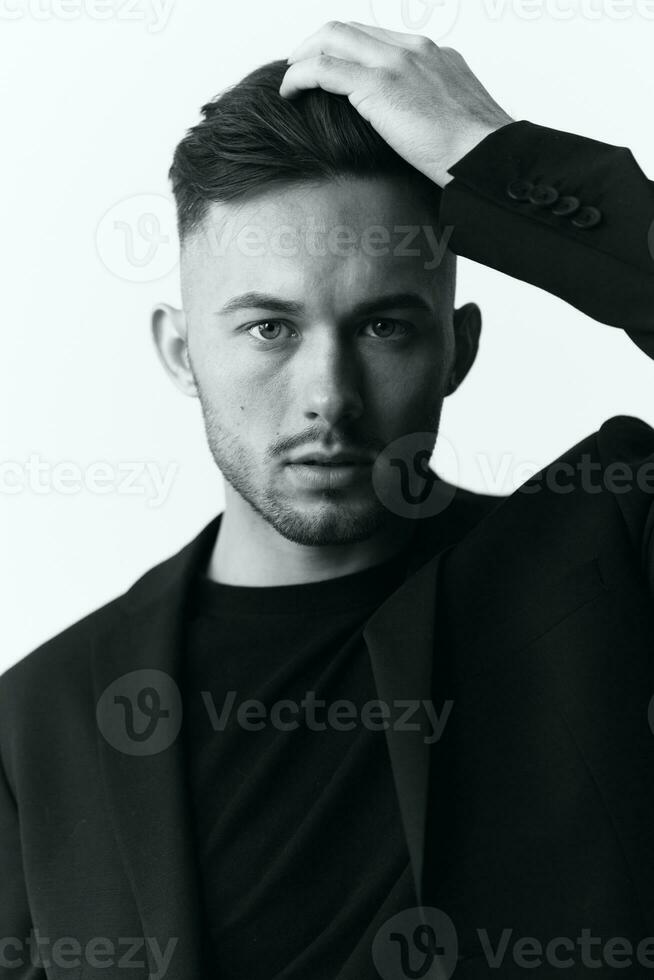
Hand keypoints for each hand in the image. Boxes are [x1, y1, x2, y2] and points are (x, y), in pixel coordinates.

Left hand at [280, 21, 513, 187]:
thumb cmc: (474, 153)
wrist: (485, 157)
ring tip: (289, 79)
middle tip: (299, 66)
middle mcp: (413, 49)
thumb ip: (430, 108)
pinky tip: (289, 93)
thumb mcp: (454, 118)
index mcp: (432, 55)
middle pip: (350, 29)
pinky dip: (300, 76)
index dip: (346, 47)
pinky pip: (323, 69)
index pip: (376, 36)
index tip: (329, 66)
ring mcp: (395, 63)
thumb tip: (413, 128)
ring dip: (303, 56)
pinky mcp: (378, 86)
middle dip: (317, 43)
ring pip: (332, 39)